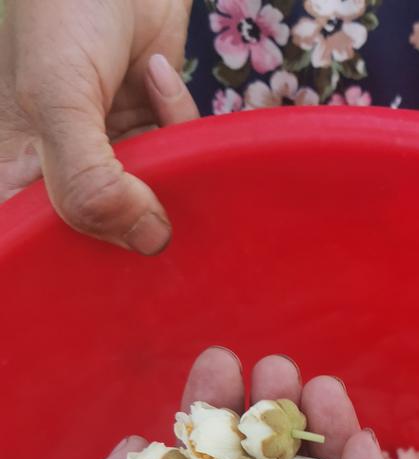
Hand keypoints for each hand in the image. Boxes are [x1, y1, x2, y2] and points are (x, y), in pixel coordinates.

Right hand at [0, 0, 198, 253]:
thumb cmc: (60, 12)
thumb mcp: (57, 97)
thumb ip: (90, 180)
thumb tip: (148, 241)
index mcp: (18, 175)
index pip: (51, 244)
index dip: (91, 256)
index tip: (133, 241)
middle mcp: (65, 173)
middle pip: (115, 230)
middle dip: (147, 206)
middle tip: (157, 163)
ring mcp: (112, 154)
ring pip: (158, 195)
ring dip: (170, 149)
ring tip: (147, 85)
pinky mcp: (151, 132)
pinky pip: (181, 156)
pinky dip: (181, 121)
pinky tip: (157, 73)